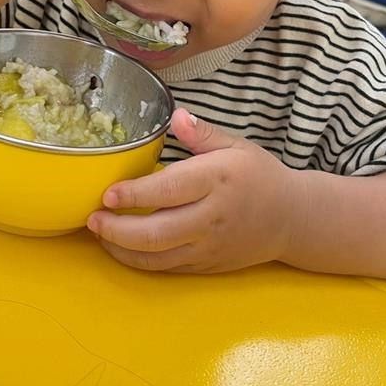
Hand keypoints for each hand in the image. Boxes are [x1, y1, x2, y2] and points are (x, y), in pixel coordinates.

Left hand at [87, 109, 306, 272]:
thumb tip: (176, 116)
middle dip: (118, 229)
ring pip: (159, 257)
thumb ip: (203, 134)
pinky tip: (121, 248)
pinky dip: (140, 261)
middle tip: (92, 218)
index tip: (108, 193)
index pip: (170, 190)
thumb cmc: (259, 176)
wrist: (292, 219)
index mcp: (218, 180)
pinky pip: (168, 269)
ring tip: (99, 234)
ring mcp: (210, 246)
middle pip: (158, 232)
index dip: (135, 195)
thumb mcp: (237, 145)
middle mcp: (213, 216)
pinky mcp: (208, 266)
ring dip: (122, 249)